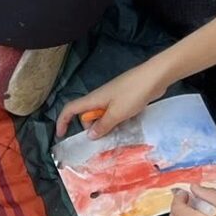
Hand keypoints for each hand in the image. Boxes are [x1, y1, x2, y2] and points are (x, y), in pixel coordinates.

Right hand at [55, 63, 170, 137]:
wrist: (155, 76)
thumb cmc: (133, 93)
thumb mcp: (116, 113)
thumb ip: (103, 125)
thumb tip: (89, 135)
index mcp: (93, 99)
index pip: (70, 109)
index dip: (63, 121)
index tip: (61, 134)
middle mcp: (100, 98)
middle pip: (87, 115)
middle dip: (91, 128)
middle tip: (102, 138)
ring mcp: (112, 97)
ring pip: (102, 115)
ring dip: (105, 126)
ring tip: (117, 133)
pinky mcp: (124, 98)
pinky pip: (114, 113)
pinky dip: (116, 121)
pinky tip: (126, 126)